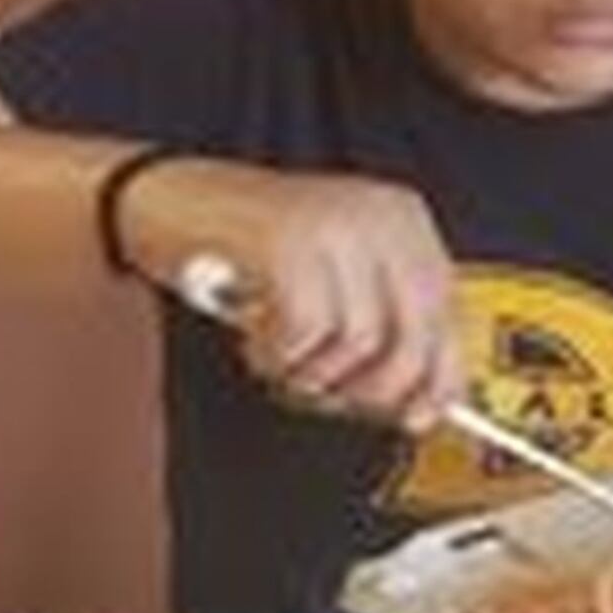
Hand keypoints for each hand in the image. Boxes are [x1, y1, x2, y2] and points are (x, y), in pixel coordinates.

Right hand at [113, 158, 462, 427]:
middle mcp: (376, 215)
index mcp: (400, 219)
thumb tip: (416, 398)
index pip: (449, 313)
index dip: (438, 377)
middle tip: (329, 390)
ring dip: (311, 370)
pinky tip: (258, 339)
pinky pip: (305, 330)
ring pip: (359, 341)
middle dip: (373, 385)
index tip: (418, 414)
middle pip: (415, 333)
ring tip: (278, 353)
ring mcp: (334, 224)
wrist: (163, 198)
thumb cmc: (238, 244)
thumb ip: (377, 326)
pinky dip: (277, 353)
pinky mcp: (286, 241)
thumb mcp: (326, 279)